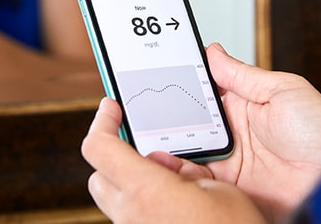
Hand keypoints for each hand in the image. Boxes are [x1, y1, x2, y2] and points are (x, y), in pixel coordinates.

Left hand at [82, 97, 266, 223]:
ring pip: (116, 199)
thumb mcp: (222, 189)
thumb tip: (173, 164)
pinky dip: (146, 203)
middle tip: (145, 144)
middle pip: (99, 175)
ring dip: (132, 181)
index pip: (98, 148)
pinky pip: (134, 217)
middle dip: (114, 154)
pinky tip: (178, 202)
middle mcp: (133, 216)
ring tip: (171, 177)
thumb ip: (189, 168)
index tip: (110, 107)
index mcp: (147, 191)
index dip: (100, 121)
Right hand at [166, 44, 320, 221]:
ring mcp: (230, 163)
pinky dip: (178, 171)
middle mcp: (234, 134)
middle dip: (166, 116)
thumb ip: (243, 75)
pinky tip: (168, 160)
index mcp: (245, 106)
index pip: (203, 92)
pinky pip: (195, 179)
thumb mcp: (284, 91)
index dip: (180, 84)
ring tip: (150, 136)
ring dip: (168, 144)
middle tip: (145, 111)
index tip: (155, 77)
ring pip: (186, 151)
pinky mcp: (229, 189)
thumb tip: (213, 53)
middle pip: (188, 122)